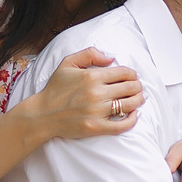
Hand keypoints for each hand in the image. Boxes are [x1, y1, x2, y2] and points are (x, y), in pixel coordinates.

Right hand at [20, 49, 142, 142]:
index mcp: (92, 76)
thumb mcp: (68, 63)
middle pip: (130, 88)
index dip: (132, 74)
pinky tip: (134, 115)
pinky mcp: (96, 127)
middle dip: (138, 86)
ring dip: (138, 100)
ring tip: (138, 99)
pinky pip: (122, 125)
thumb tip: (111, 59)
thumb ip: (90, 54)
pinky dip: (132, 120)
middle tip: (137, 88)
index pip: (124, 72)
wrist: (43, 114)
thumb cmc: (56, 88)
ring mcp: (97, 111)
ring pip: (130, 105)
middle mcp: (97, 93)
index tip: (132, 77)